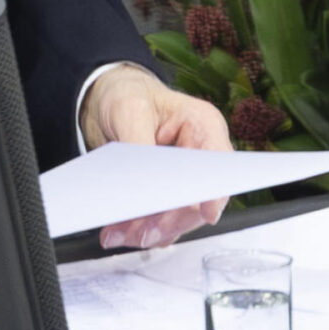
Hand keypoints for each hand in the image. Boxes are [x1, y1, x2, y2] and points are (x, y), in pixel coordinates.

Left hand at [81, 63, 231, 250]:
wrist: (108, 102)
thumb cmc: (127, 95)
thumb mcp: (129, 110)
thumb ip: (139, 145)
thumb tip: (143, 183)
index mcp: (204, 125)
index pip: (220, 164)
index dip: (216, 190)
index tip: (207, 213)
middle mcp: (200, 155)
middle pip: (198, 199)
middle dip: (170, 221)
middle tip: (143, 233)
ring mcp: (184, 178)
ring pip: (178, 217)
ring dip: (149, 231)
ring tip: (118, 234)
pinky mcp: (166, 195)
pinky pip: (159, 221)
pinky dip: (137, 229)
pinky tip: (117, 231)